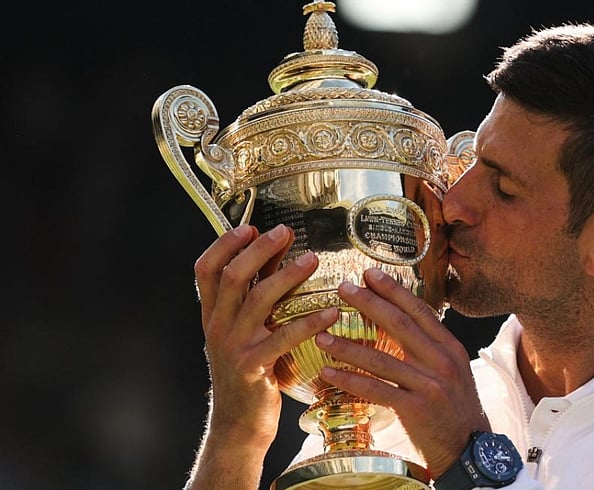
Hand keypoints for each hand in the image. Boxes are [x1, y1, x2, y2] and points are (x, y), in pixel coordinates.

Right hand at [193, 224, 338, 448]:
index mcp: (212, 315)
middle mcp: (218, 327)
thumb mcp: (246, 330)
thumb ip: (257, 294)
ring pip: (258, 300)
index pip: (205, 270)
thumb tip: (277, 251)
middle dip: (258, 249)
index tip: (249, 226)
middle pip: (232, 277)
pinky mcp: (254, 367)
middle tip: (285, 232)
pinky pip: (284, 336)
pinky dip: (310, 321)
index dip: (223, 245)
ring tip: (313, 259)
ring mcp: (234, 346)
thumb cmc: (250, 372)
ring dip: (287, 275)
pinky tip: (332, 312)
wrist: (239, 424)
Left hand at [314, 267, 489, 477]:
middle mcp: (442, 361)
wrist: (470, 446)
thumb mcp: (452, 369)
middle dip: (369, 304)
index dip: (394, 291)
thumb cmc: (455, 407)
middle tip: (344, 288)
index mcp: (450, 347)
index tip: (370, 274)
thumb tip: (402, 321)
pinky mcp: (416, 408)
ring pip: (383, 358)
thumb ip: (430, 346)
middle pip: (401, 325)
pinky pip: (377, 390)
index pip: (420, 311)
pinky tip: (329, 372)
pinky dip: (351, 380)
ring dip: (349, 346)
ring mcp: (429, 385)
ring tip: (322, 335)